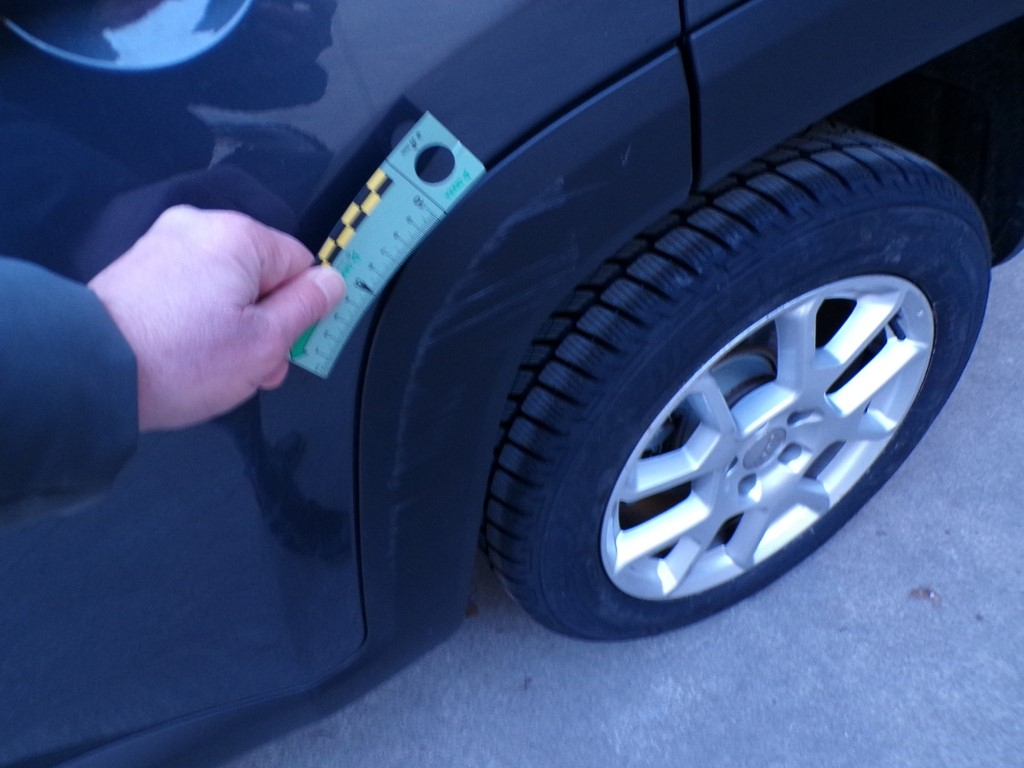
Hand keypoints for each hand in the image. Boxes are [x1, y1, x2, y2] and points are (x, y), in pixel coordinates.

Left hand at [88, 205, 344, 430]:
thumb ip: (308, 307)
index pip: (302, 264)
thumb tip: (332, 282)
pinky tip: (187, 355)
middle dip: (266, 323)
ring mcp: (164, 244)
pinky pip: (191, 290)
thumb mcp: (267, 343)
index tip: (290, 346)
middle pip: (263, 275)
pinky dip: (198, 320)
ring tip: (216, 367)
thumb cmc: (178, 360)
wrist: (88, 373)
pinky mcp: (139, 268)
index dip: (303, 310)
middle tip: (253, 368)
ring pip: (227, 286)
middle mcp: (200, 226)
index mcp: (239, 236)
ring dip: (234, 326)